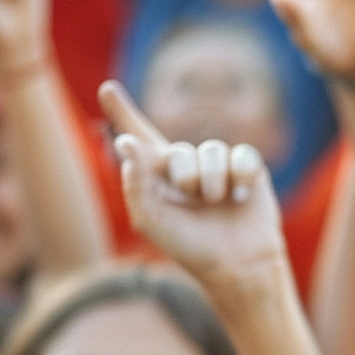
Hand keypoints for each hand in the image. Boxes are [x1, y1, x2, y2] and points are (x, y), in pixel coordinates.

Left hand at [99, 81, 289, 288]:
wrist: (236, 265)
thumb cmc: (191, 247)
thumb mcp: (152, 220)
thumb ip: (134, 183)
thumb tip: (125, 142)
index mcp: (159, 176)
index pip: (139, 136)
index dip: (122, 112)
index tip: (106, 89)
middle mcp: (188, 165)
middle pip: (179, 151)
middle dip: (185, 178)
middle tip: (194, 203)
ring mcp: (219, 164)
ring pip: (212, 150)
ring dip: (213, 183)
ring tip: (218, 204)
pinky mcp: (248, 167)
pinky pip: (242, 155)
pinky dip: (240, 177)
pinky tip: (241, 197)